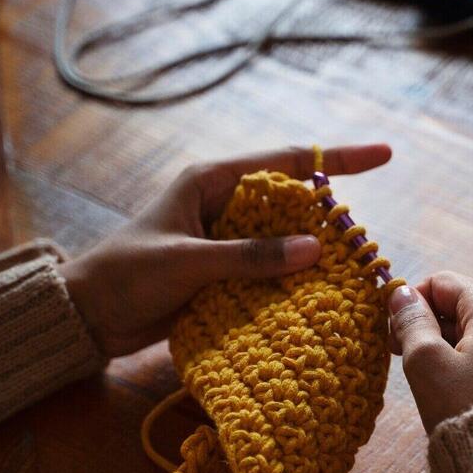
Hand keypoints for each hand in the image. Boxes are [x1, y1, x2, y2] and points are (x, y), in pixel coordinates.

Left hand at [59, 144, 392, 356]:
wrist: (87, 317)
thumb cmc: (127, 276)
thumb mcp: (187, 263)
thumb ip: (249, 256)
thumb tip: (315, 248)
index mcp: (211, 181)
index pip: (286, 161)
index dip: (337, 158)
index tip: (384, 155)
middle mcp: (223, 204)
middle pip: (291, 201)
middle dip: (327, 218)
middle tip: (362, 245)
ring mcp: (223, 240)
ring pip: (282, 240)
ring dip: (310, 255)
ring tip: (349, 275)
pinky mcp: (222, 272)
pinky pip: (267, 270)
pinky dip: (289, 282)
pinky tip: (315, 298)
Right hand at [389, 271, 472, 432]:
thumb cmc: (465, 409)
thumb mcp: (427, 362)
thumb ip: (412, 322)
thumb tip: (401, 293)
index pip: (443, 282)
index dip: (411, 301)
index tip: (393, 333)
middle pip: (461, 307)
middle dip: (427, 326)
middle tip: (402, 357)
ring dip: (445, 348)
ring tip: (427, 380)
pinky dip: (467, 366)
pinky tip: (454, 393)